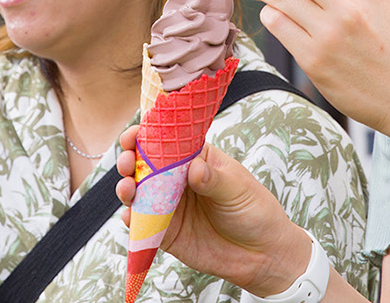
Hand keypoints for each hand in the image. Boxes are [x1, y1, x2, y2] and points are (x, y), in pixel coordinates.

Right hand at [114, 126, 311, 296]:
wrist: (262, 255)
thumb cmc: (255, 211)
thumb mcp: (238, 189)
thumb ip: (214, 179)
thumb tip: (194, 168)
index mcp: (196, 158)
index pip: (168, 141)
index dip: (148, 135)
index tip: (135, 134)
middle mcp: (178, 180)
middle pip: (146, 165)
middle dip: (130, 160)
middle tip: (128, 162)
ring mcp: (170, 206)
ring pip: (139, 193)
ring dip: (126, 188)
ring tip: (127, 189)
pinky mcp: (166, 233)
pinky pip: (142, 225)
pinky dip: (132, 220)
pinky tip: (130, 217)